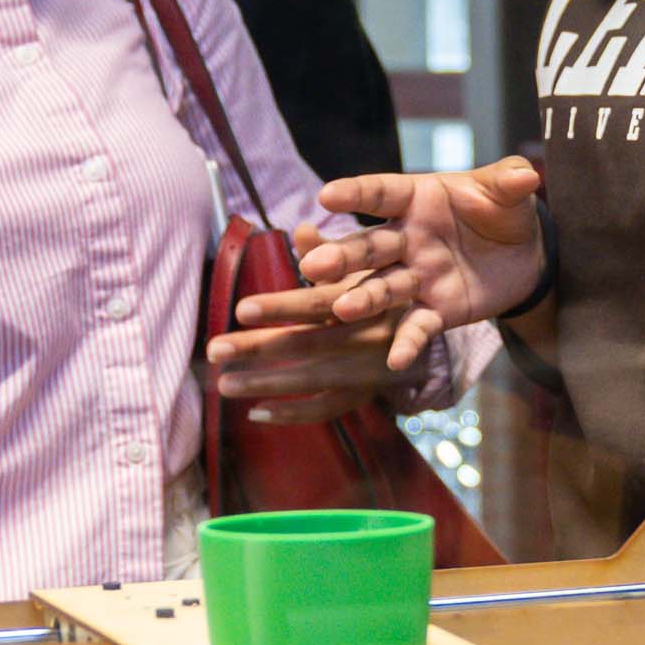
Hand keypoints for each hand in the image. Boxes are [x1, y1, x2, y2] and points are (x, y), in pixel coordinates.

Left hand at [211, 239, 422, 422]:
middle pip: (305, 343)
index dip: (279, 307)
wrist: (429, 333)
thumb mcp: (364, 269)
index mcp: (361, 300)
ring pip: (311, 380)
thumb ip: (331, 252)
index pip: (315, 304)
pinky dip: (292, 415)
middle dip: (257, 348)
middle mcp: (364, 336)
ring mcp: (365, 370)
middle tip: (216, 349)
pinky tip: (256, 413)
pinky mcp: (365, 395)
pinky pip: (326, 409)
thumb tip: (302, 229)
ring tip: (225, 384)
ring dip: (265, 384)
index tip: (240, 309)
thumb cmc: (384, 291)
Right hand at [236, 156, 547, 376]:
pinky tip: (395, 360)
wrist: (526, 256)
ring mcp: (416, 276)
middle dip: (342, 256)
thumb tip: (527, 174)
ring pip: (382, 287)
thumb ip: (510, 184)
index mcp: (417, 200)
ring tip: (342, 309)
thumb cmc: (505, 213)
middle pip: (369, 246)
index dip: (355, 193)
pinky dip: (407, 343)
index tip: (327, 195)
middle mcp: (406, 238)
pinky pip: (416, 326)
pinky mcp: (434, 310)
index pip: (381, 193)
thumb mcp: (508, 194)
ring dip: (362, 298)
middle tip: (314, 266)